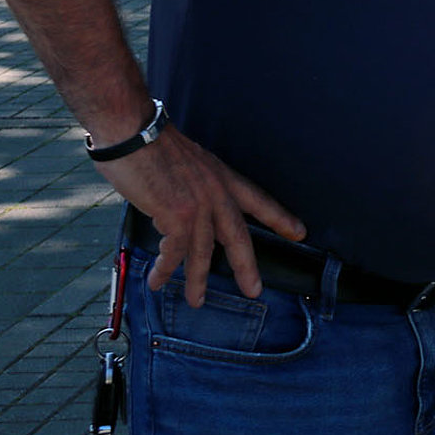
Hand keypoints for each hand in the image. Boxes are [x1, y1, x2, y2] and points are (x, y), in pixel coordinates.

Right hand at [95, 127, 304, 306]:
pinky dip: (165, 269)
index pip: (258, 200)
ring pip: (203, 252)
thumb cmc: (151, 145)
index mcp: (221, 177)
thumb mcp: (189, 162)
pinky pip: (174, 252)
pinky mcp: (176, 215)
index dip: (280, 217)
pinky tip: (158, 281)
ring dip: (198, 280)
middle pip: (238, 236)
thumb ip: (195, 187)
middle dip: (247, 267)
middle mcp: (216, 192)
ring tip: (198, 301)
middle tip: (254, 290)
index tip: (300, 231)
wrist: (134, 133)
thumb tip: (186, 210)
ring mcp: (198, 205)